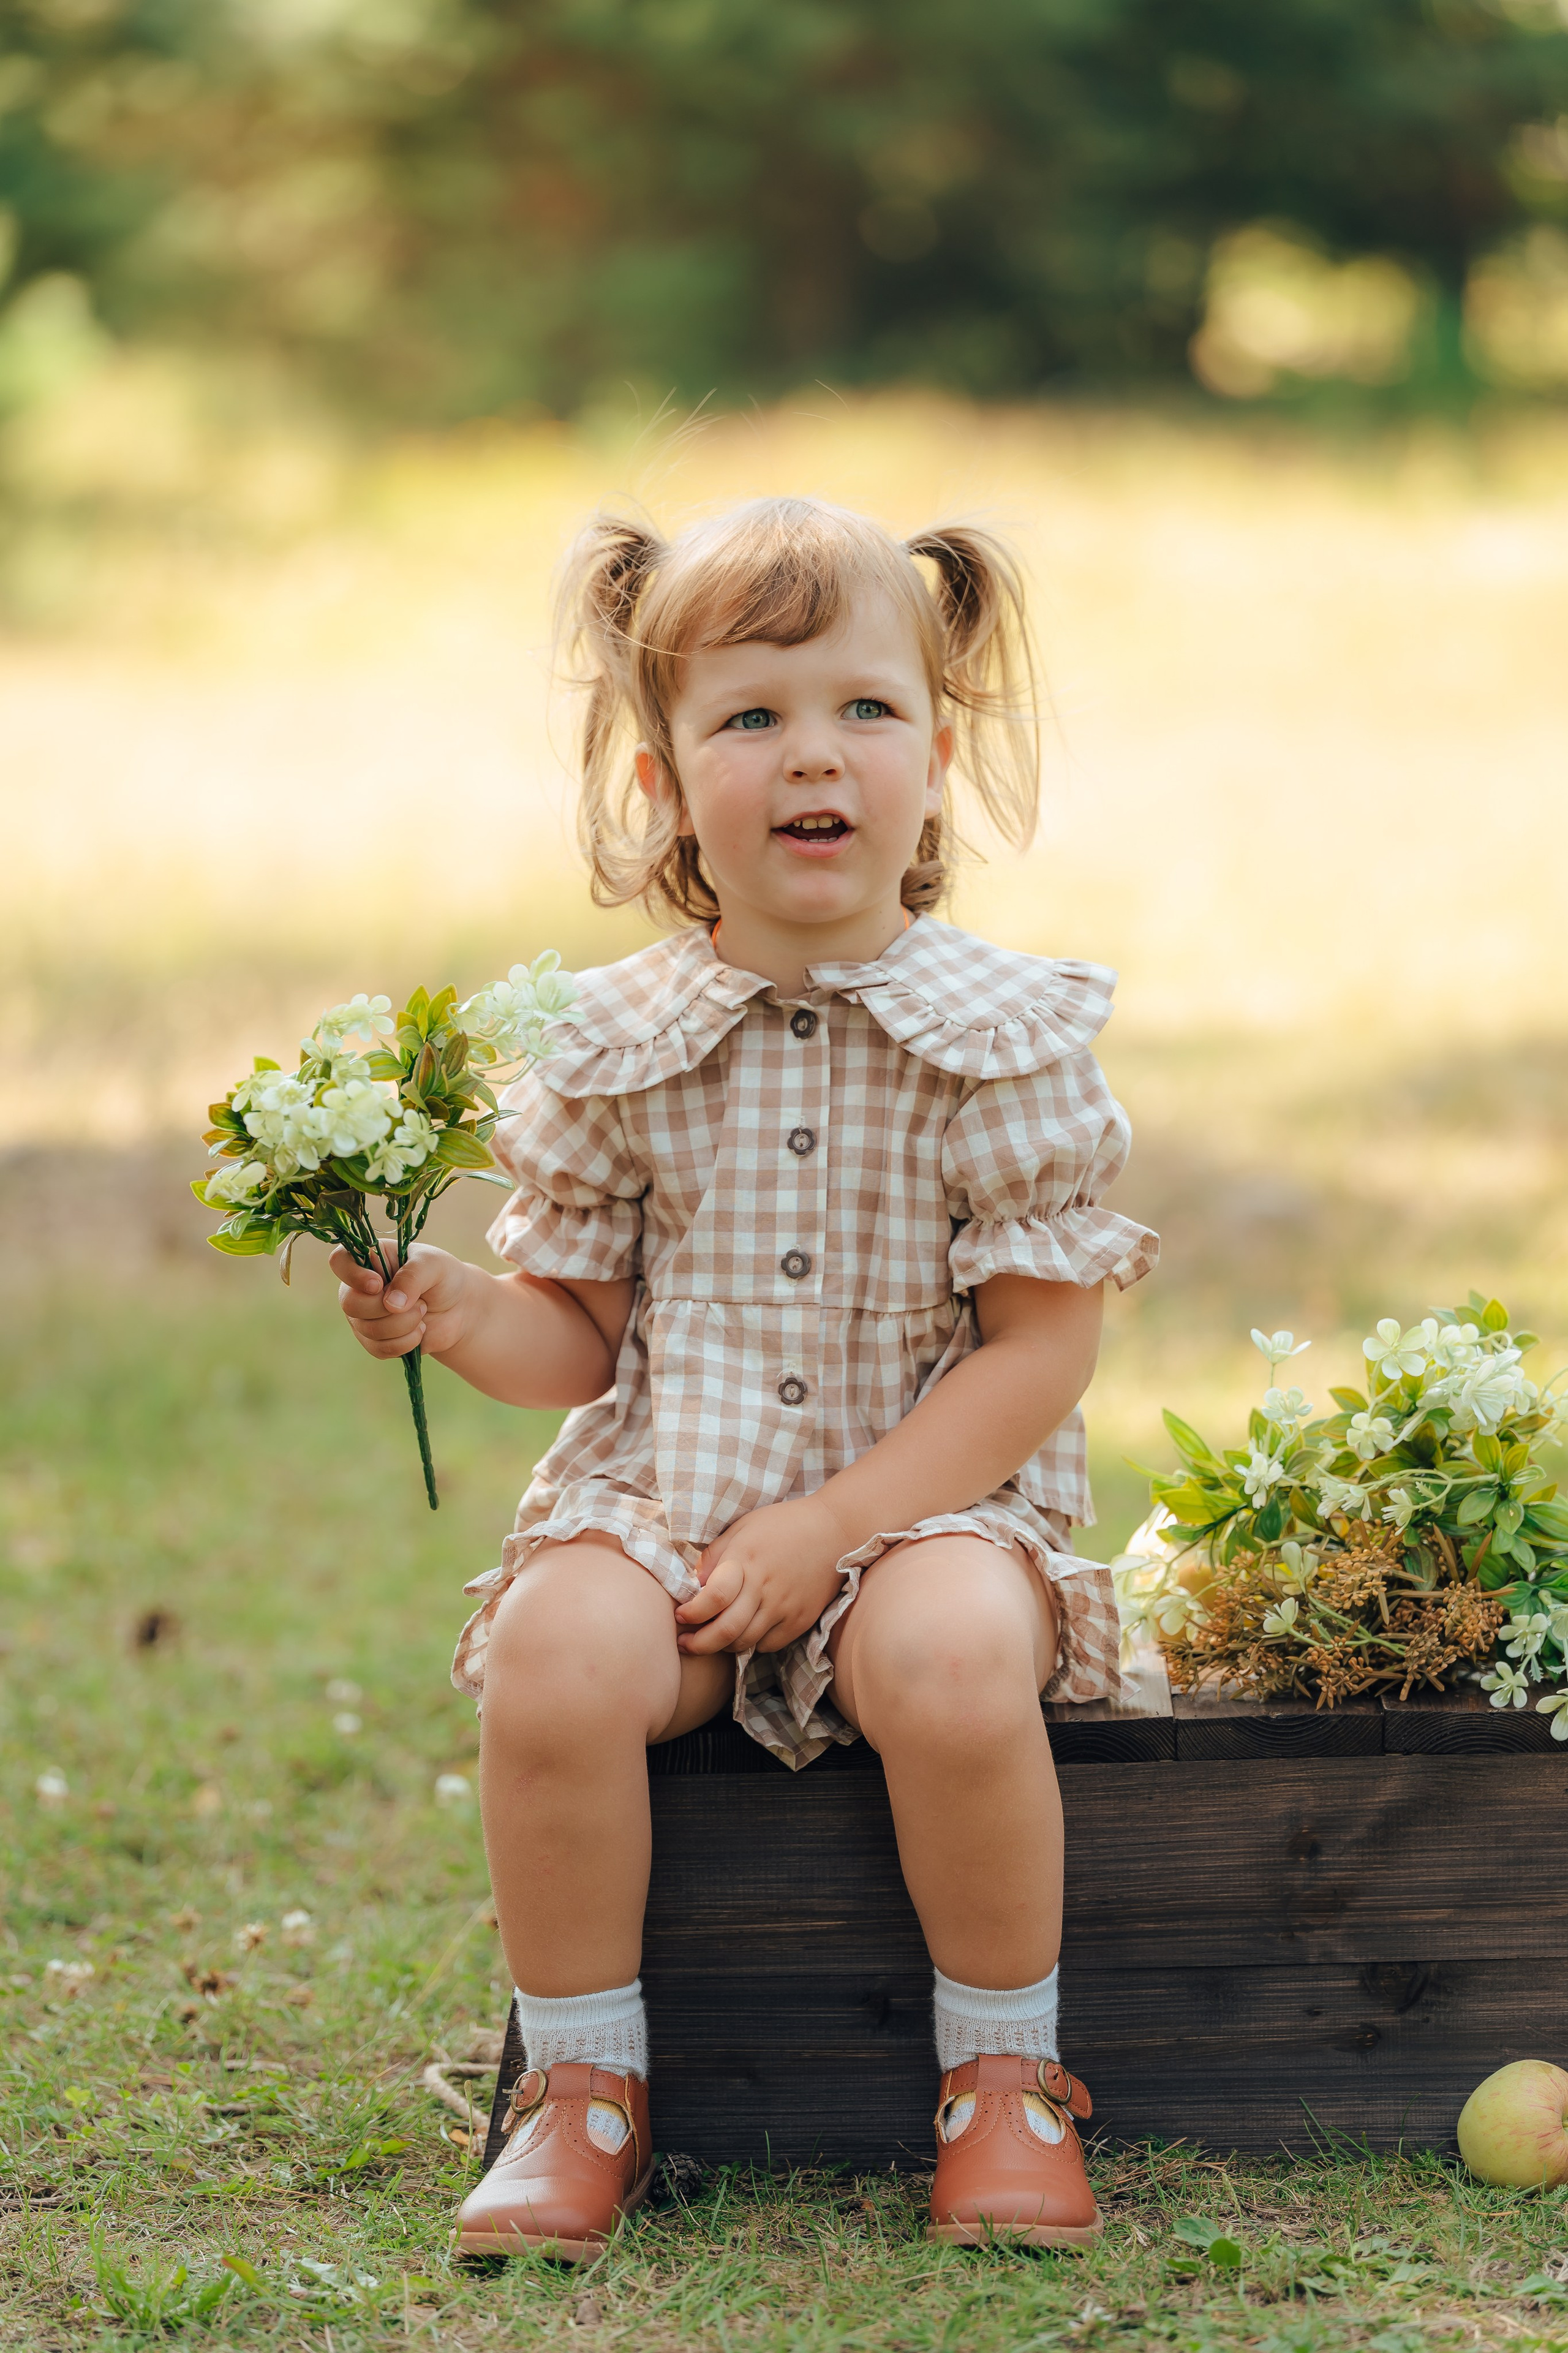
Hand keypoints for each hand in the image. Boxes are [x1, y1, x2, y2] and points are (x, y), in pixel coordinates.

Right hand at [330, 1241, 476, 1361]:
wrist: (459, 1309)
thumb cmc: (443, 1277)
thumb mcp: (433, 1266)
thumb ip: (412, 1277)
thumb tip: (391, 1304)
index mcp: (369, 1259)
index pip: (339, 1261)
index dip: (353, 1276)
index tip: (379, 1284)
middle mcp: (358, 1288)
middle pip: (350, 1303)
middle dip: (388, 1308)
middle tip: (419, 1302)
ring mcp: (363, 1316)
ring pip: (368, 1329)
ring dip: (404, 1325)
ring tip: (422, 1312)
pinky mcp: (374, 1341)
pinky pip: (378, 1349)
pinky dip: (404, 1344)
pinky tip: (420, 1332)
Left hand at [676, 1495, 847, 1655]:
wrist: (834, 1530)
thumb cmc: (783, 1524)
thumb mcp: (743, 1527)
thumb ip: (716, 1555)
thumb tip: (694, 1583)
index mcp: (745, 1559)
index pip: (714, 1597)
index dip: (692, 1613)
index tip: (680, 1616)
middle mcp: (764, 1587)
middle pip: (726, 1630)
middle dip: (699, 1644)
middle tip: (686, 1643)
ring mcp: (784, 1606)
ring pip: (745, 1643)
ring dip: (723, 1646)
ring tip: (712, 1639)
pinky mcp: (801, 1619)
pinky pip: (768, 1644)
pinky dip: (752, 1643)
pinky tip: (746, 1632)